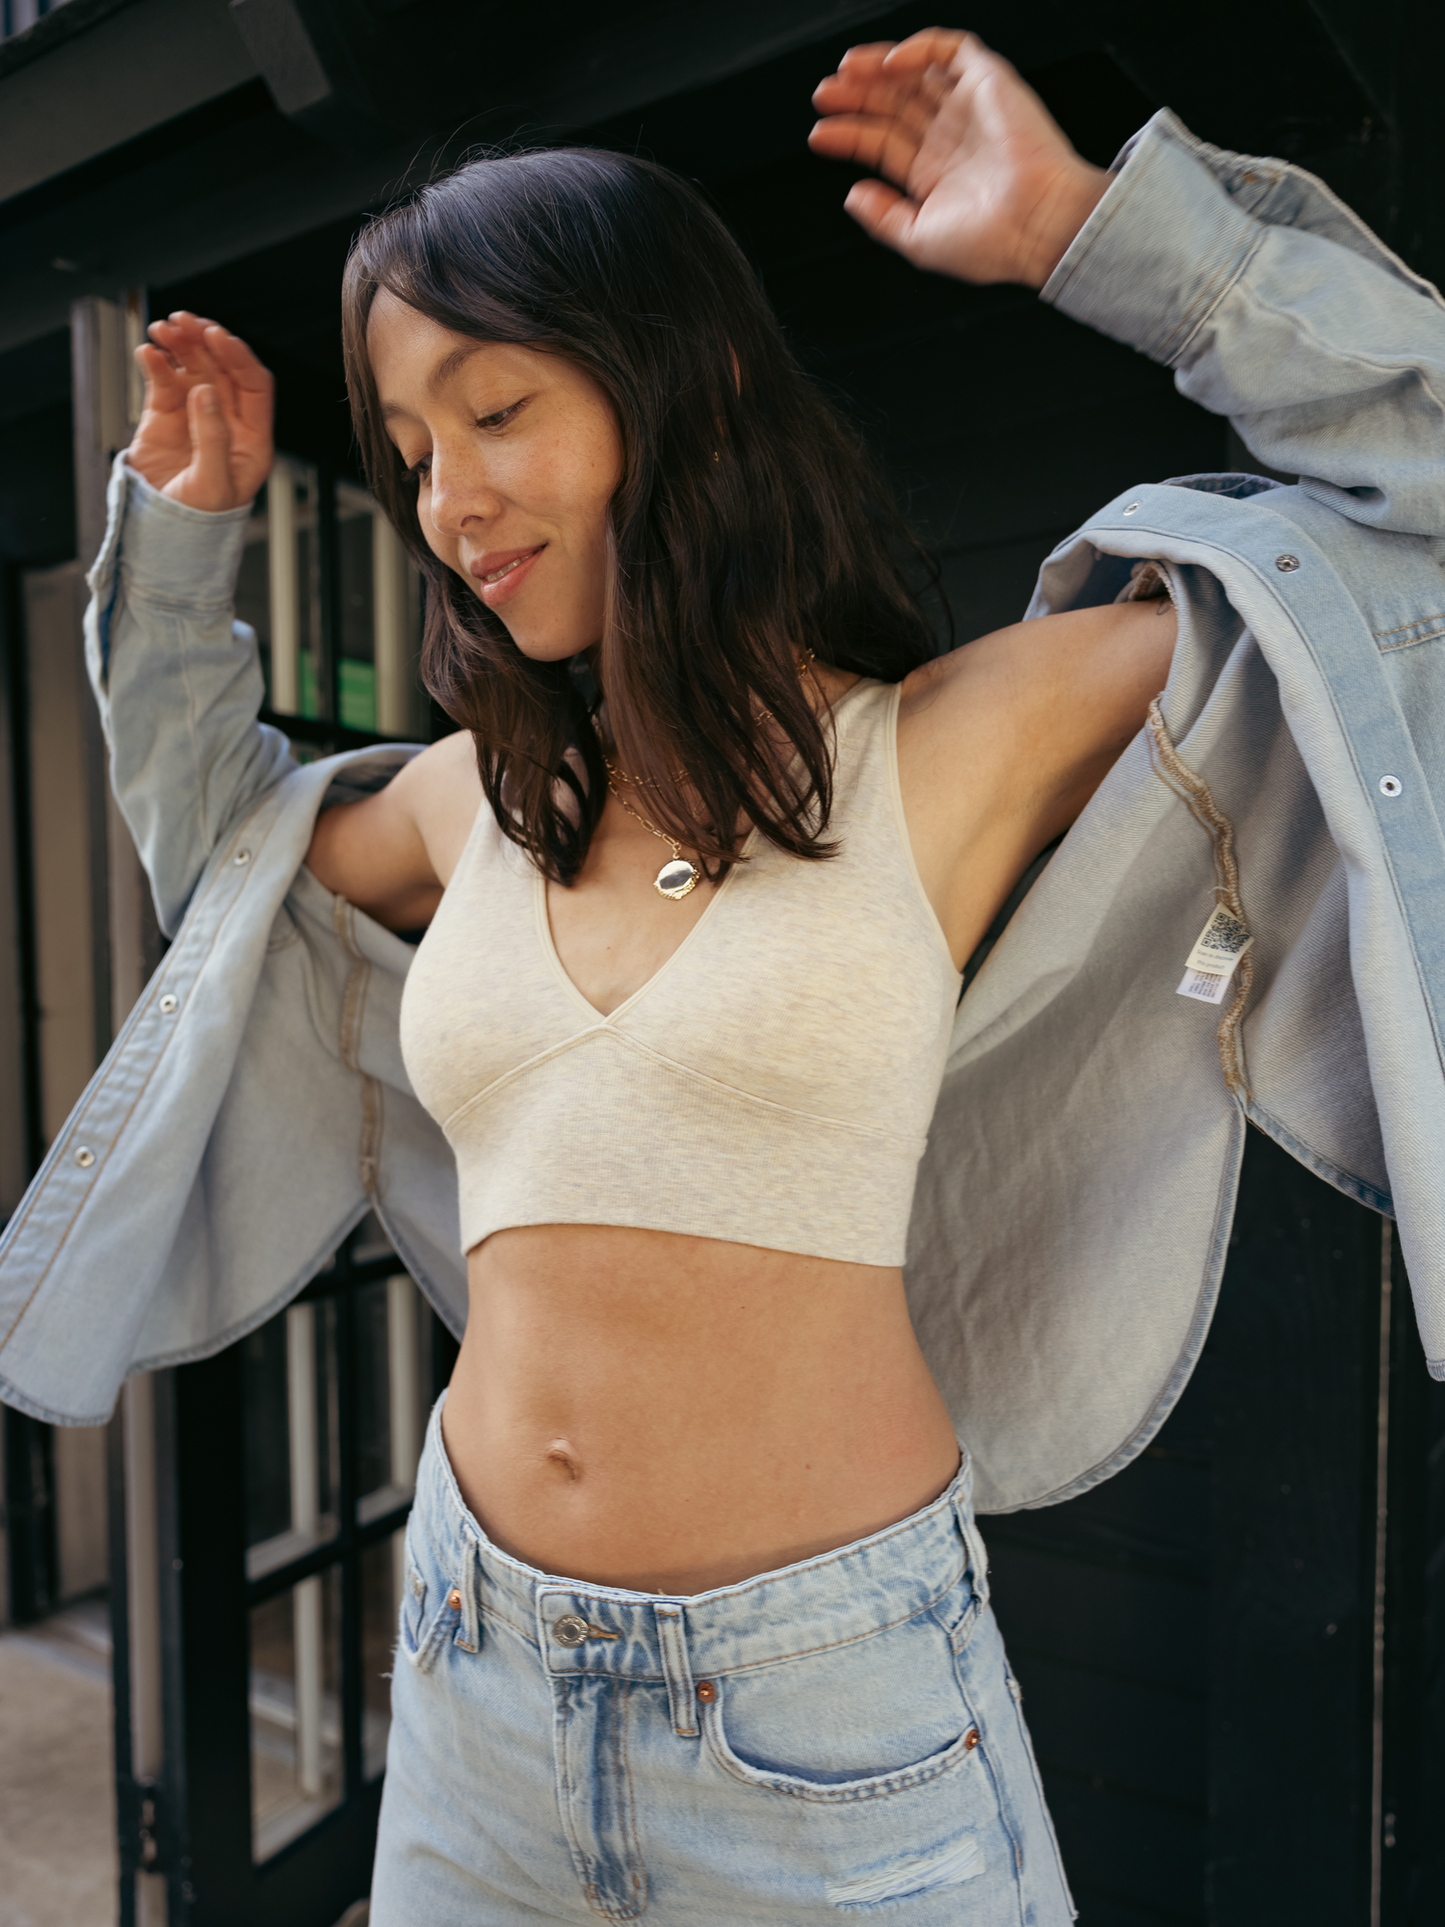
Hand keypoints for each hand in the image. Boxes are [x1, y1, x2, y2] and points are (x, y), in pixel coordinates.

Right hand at [126, 312, 274, 510]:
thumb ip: (213, 437)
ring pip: (193, 368)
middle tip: (184, 321)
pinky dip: (156, 363)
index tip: (216, 336)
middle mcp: (228, 422)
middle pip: (222, 368)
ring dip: (180, 344)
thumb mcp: (213, 484)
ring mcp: (196, 416)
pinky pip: (163, 381)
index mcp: (253, 439)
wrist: (162, 538)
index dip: (237, 357)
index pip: (254, 385)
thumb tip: (207, 392)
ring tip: (162, 328)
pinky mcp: (165, 417)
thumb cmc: (198, 521)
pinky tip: (148, 352)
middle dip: (205, 341)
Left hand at [809, 29, 1110, 288]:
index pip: (882, 144)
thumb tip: (851, 196)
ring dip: (876, 69)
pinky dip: (916, 49)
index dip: (849, 135)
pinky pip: (949, 50)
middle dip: (856, 97)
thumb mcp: (919, 239)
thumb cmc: (989, 242)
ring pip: (914, 74)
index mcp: (935, 176)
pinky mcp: (989, 81)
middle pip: (893, 106)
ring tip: (845, 74)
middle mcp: (950, 139)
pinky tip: (887, 64)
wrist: (1037, 223)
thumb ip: (882, 218)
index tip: (819, 133)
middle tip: (823, 95)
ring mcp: (968, 108)